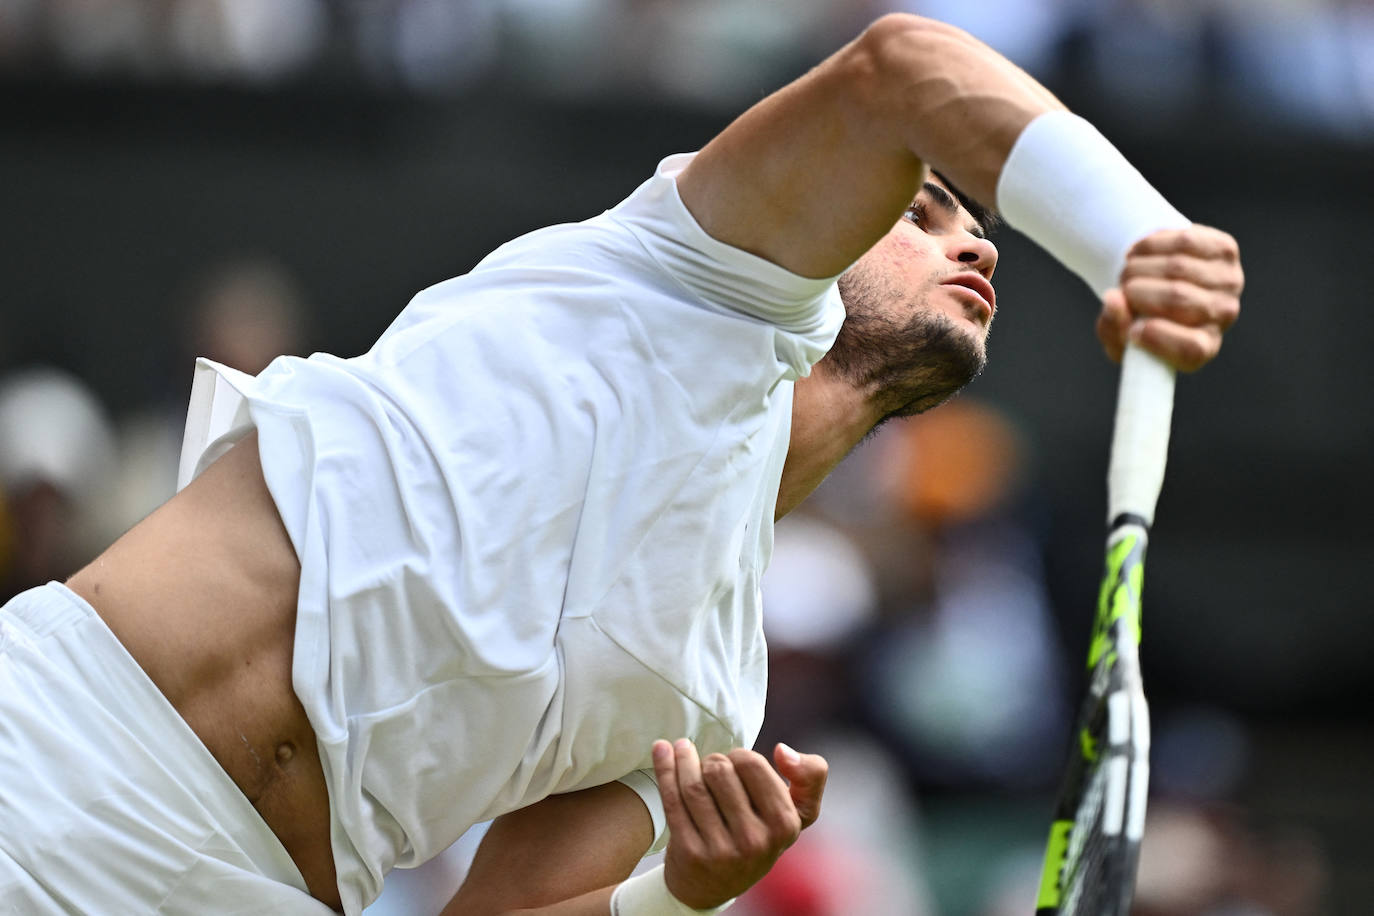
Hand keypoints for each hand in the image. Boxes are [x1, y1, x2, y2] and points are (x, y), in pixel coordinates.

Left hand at [653, 738, 827, 908]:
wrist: (714, 884)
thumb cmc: (757, 834)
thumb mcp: (793, 812)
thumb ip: (809, 776)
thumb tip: (783, 750)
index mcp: (785, 825)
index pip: (752, 764)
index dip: (739, 755)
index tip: (735, 761)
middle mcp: (756, 841)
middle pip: (720, 771)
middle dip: (712, 759)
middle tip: (710, 766)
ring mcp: (722, 851)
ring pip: (694, 785)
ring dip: (684, 759)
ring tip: (682, 751)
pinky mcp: (691, 853)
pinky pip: (673, 799)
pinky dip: (665, 768)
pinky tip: (661, 750)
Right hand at [1097, 225, 1242, 371]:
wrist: (1163, 283)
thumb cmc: (1141, 317)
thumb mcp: (1120, 335)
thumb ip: (1112, 327)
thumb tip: (1113, 299)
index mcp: (1202, 348)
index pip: (1191, 348)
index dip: (1156, 338)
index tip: (1131, 331)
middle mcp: (1223, 315)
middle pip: (1177, 298)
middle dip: (1135, 290)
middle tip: (1122, 290)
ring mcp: (1229, 281)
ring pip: (1176, 266)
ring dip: (1138, 266)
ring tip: (1127, 271)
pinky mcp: (1226, 250)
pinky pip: (1184, 242)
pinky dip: (1151, 245)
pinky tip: (1139, 254)